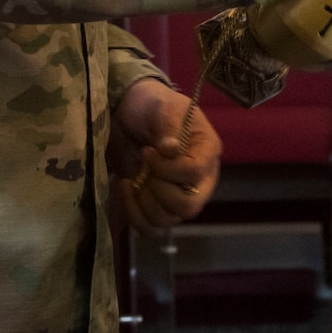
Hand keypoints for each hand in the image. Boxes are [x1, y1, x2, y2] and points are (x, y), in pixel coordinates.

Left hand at [110, 77, 221, 230]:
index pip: (195, 173)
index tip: (147, 151)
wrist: (129, 113)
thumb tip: (171, 149)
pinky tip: (125, 187)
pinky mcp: (157, 204)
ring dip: (144, 202)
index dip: (168, 168)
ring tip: (133, 178)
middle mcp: (199, 179)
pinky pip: (151, 227)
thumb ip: (168, 125)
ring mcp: (178, 194)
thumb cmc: (150, 105)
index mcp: (207, 151)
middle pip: (189, 206)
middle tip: (144, 169)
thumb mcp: (160, 107)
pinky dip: (134, 215)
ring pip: (168, 220)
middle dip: (159, 191)